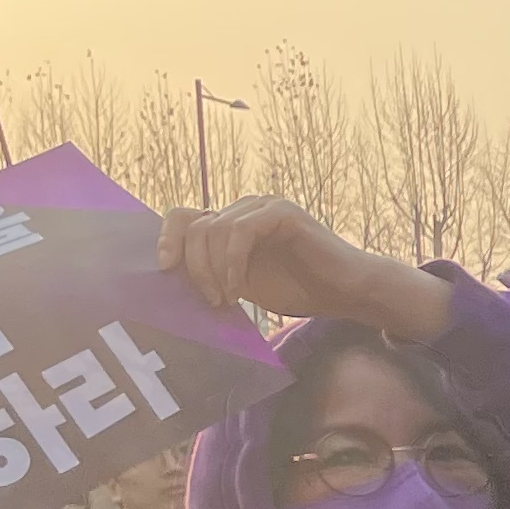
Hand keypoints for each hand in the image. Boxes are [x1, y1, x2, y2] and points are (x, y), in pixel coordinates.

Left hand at [157, 196, 454, 341]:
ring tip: (228, 299)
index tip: (164, 270)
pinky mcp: (282, 212)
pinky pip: (240, 231)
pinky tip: (240, 290)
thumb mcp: (243, 284)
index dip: (166, 238)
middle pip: (194, 224)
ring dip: (213, 270)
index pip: (184, 217)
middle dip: (195, 267)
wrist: (346, 293)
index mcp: (232, 222)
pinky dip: (232, 264)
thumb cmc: (299, 291)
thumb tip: (170, 281)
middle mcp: (245, 208)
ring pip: (214, 228)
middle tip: (213, 301)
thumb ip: (213, 273)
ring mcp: (264, 206)